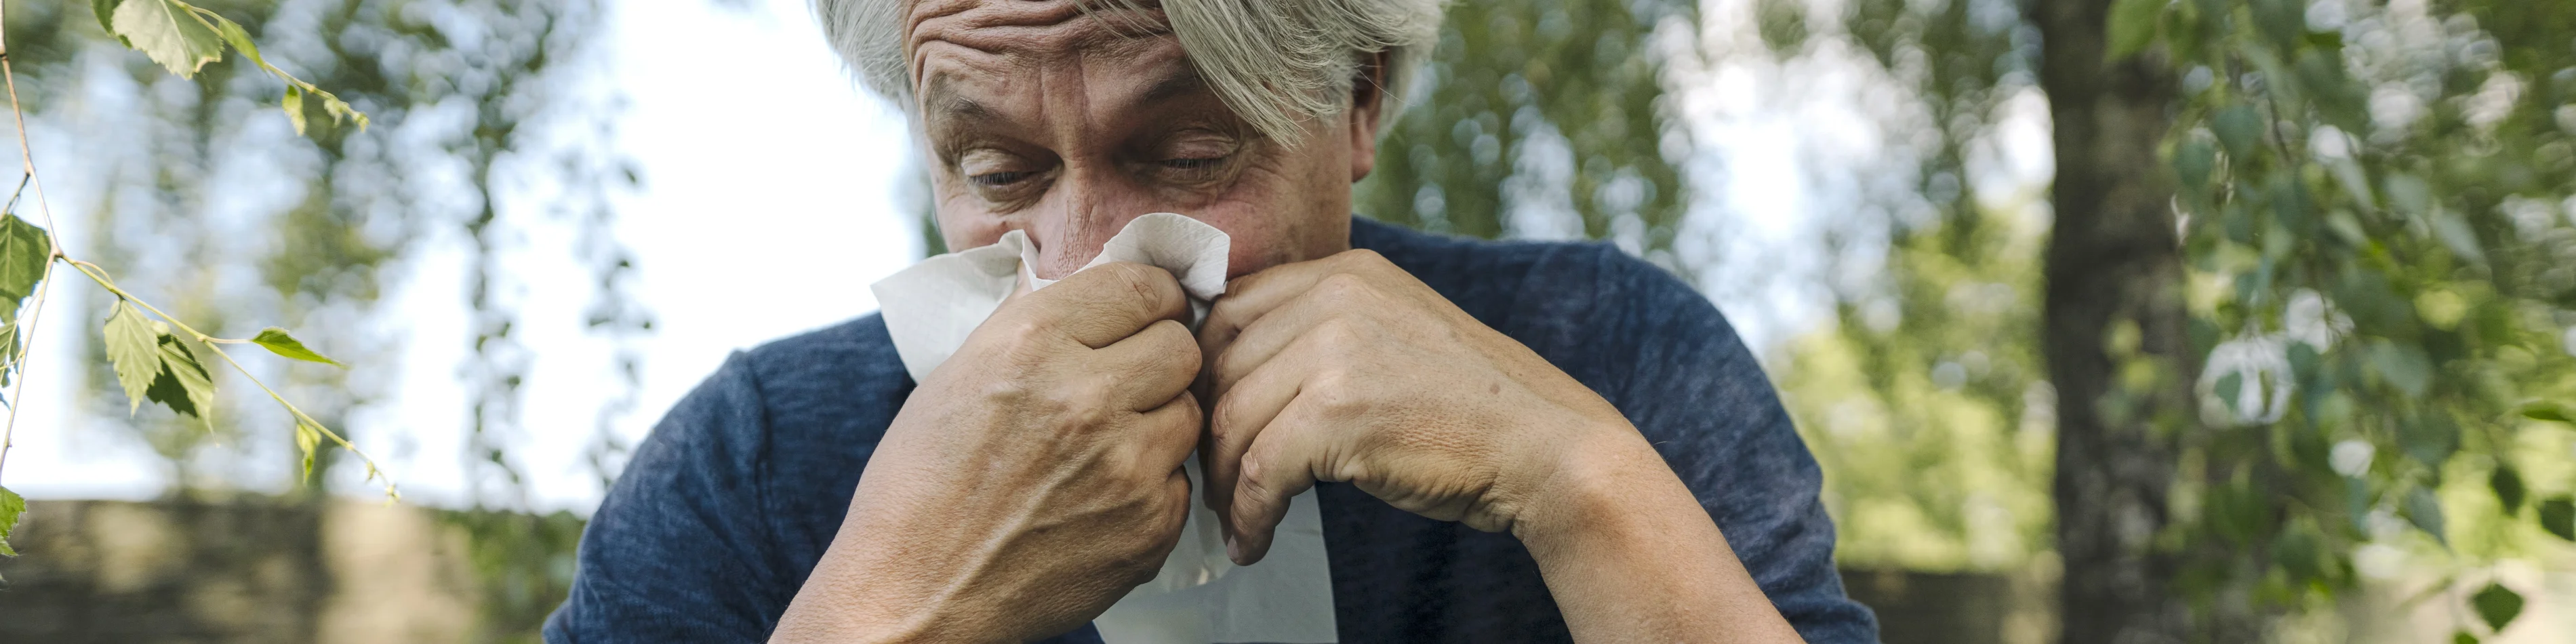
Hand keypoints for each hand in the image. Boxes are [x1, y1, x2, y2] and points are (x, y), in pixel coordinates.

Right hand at [774, 263, 1201, 643]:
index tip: (1149, 313)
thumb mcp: (958, 375)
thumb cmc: (921, 486)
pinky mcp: (1148, 525)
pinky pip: (1180, 480)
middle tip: (1129, 380)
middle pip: (1182, 346)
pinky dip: (1151, 486)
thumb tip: (1088, 282)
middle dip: (1160, 358)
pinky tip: (1099, 498)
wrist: (915, 596)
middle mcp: (1086, 397)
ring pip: (1188, 412)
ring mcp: (1125, 465)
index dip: (1153, 298)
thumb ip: (1032, 324)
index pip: (1144, 286)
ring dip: (1158, 422)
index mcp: (1032, 343)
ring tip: (1104, 446)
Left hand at [1197, 250, 1805, 642]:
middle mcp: (1337, 296)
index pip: (1232, 307)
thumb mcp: (1395, 333)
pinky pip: (1260, 469)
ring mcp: (1337, 349)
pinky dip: (1249, 513)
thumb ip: (1327, 329)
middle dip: (1209, 429)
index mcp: (1347, 273)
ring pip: (1233, 419)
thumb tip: (1244, 370)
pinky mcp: (1339, 412)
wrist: (1546, 447)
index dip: (1205, 369)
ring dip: (1224, 482)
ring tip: (1236, 518)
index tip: (1209, 420)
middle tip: (1215, 479)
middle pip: (1221, 363)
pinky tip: (1256, 539)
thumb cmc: (1471, 408)